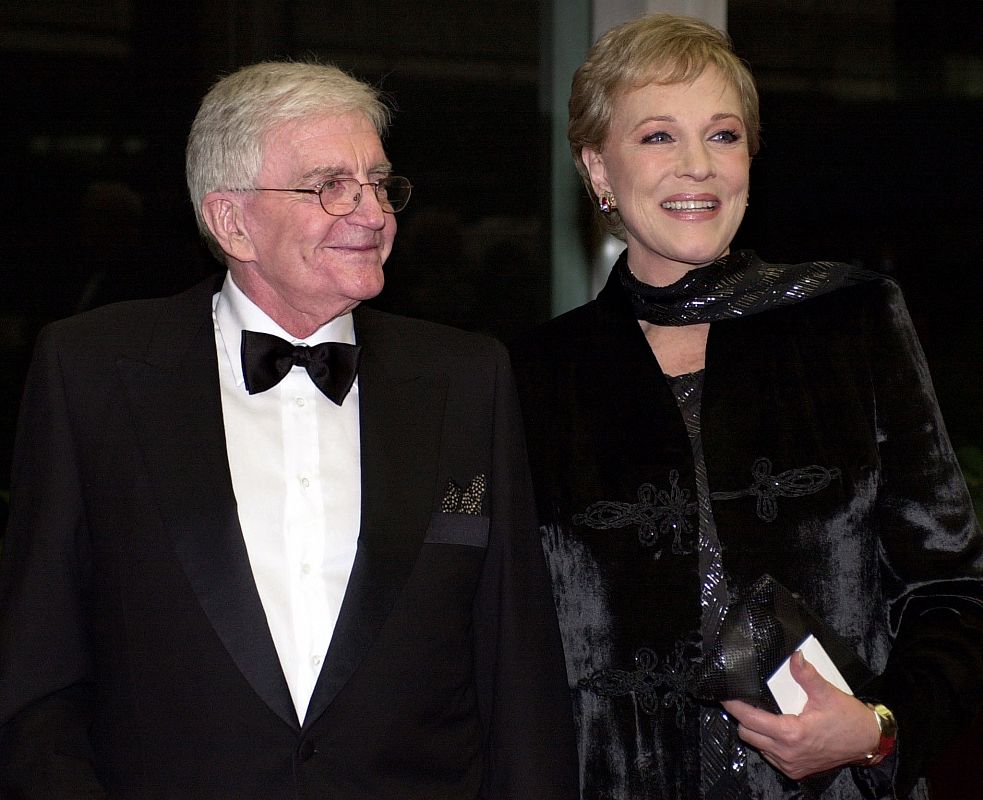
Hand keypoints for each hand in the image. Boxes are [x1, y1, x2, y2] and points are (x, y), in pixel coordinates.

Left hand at [720, 651, 879, 779]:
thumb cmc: (849, 720)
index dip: (734, 706)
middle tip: (745, 701)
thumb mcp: (827, 693)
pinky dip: (768, 743)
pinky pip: (770, 756)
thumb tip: (794, 657)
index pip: (749, 719)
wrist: (867, 742)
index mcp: (791, 734)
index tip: (725, 696)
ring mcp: (790, 764)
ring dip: (756, 730)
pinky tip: (777, 729)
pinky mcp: (795, 770)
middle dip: (743, 717)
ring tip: (763, 713)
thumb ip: (806, 675)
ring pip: (757, 746)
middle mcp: (787, 753)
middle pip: (747, 733)